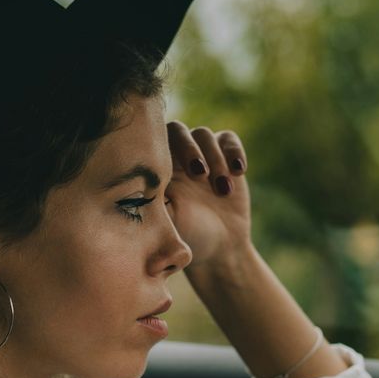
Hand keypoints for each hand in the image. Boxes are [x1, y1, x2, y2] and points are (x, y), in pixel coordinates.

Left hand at [165, 121, 252, 271]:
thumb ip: (155, 201)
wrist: (220, 246)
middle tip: (201, 176)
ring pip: (204, 136)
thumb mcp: (169, 222)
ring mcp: (202, 154)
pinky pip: (228, 139)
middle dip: (191, 150)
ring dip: (215, 160)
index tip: (180, 176)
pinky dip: (234, 151)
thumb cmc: (189, 236)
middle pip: (178, 131)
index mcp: (158, 169)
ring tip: (224, 191)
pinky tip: (239, 171)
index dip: (165, 150)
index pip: (154, 142)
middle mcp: (177, 157)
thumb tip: (139, 186)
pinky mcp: (225, 156)